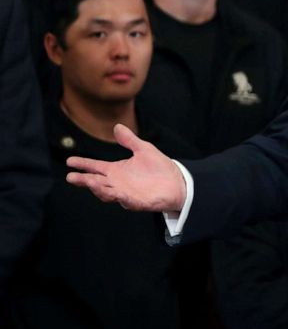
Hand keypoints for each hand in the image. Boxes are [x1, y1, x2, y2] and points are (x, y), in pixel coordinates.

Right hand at [66, 124, 186, 212]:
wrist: (177, 182)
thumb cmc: (159, 167)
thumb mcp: (144, 149)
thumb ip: (129, 140)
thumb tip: (117, 126)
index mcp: (116, 170)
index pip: (95, 167)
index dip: (83, 164)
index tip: (69, 161)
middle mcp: (117, 183)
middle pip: (96, 182)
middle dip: (83, 180)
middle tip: (71, 177)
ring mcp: (126, 194)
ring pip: (107, 193)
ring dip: (98, 188)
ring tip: (89, 181)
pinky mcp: (137, 202)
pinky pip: (127, 201)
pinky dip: (121, 197)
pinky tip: (116, 193)